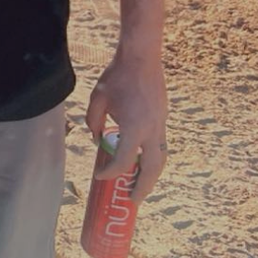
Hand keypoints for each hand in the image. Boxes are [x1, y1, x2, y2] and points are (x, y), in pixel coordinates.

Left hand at [85, 52, 167, 203]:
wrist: (142, 57)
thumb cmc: (117, 77)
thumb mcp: (98, 100)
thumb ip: (94, 123)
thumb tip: (97, 140)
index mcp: (134, 128)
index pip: (123, 161)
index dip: (110, 173)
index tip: (99, 176)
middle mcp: (152, 130)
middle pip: (151, 169)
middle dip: (143, 188)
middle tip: (132, 200)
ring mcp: (161, 124)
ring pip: (161, 159)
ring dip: (151, 175)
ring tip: (140, 186)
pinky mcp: (163, 118)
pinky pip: (160, 145)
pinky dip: (153, 159)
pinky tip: (142, 160)